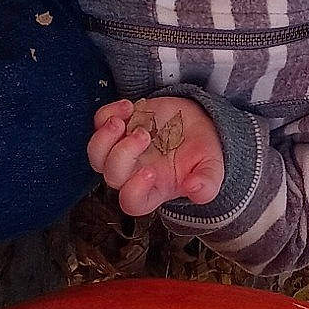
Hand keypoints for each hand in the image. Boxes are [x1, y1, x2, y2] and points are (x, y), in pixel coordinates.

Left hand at [87, 96, 224, 216]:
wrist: (199, 122)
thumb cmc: (202, 151)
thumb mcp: (213, 168)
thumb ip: (207, 184)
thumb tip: (195, 190)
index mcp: (154, 190)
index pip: (132, 202)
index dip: (134, 190)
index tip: (151, 171)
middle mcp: (133, 173)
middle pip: (111, 175)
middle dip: (123, 154)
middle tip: (144, 135)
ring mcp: (123, 150)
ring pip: (96, 154)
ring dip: (104, 137)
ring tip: (123, 121)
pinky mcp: (119, 127)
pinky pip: (98, 124)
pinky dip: (108, 113)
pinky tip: (129, 107)